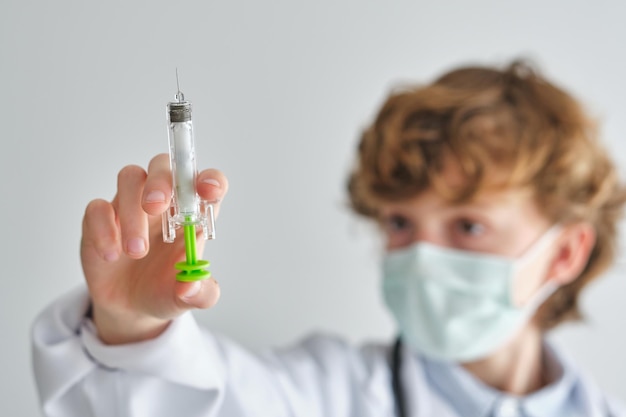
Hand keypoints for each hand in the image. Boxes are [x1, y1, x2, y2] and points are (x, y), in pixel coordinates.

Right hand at [80, 154, 228, 343]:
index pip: (207, 183)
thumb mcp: (189, 300)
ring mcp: (130, 205)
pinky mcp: (101, 218)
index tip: (208, 190)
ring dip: (132, 211)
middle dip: (161, 181)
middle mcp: (164, 202)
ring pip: (130, 178)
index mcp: (192, 214)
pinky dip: (103, 228)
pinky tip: (112, 255)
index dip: (210, 180)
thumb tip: (189, 287)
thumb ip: (199, 294)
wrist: (131, 308)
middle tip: (156, 208)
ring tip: (136, 251)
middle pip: (164, 166)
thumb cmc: (167, 291)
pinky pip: (97, 206)